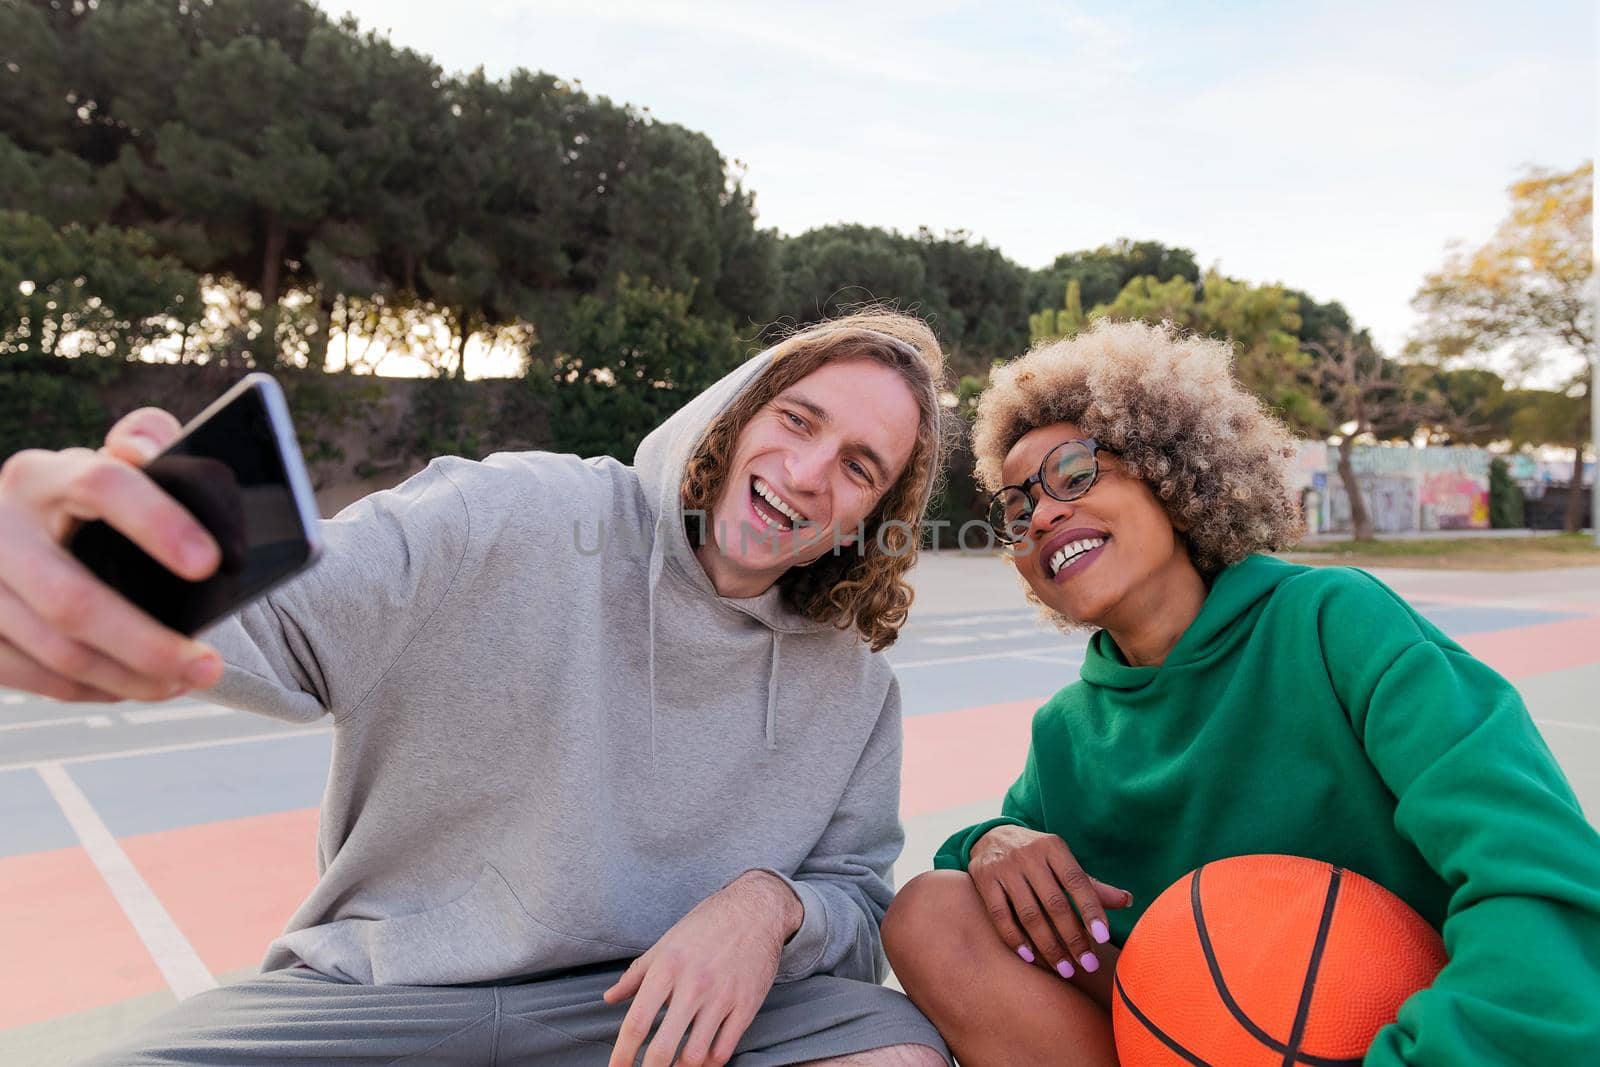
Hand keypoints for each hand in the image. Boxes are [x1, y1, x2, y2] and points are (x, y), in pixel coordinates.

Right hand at [0, 408, 222, 701]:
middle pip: (72, 599)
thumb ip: (148, 439)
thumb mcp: (118, 461)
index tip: (210, 563)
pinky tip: (137, 687)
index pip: (100, 484)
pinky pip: (33, 677)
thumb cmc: (91, 500)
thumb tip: (140, 448)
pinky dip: (94, 689)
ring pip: (56, 651)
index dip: (157, 522)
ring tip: (187, 680)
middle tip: (209, 665)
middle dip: (148, 643)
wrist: (20, 533)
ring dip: (130, 677)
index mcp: (42, 476)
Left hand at [604, 870, 802, 1066]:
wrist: (757, 910)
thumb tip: (610, 997)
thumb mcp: (666, 943)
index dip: (622, 1054)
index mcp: (668, 967)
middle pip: (663, 1047)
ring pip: (695, 1056)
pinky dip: (709, 1064)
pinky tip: (699, 1062)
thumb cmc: (707, 925)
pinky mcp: (746, 1006)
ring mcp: (722, 998)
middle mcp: (694, 985)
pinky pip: (724, 1049)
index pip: (637, 1022)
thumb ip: (637, 974)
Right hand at [968, 824, 1131, 981]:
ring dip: (1048, 946)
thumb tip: (1127, 901)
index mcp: (1053, 847)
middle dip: (1073, 938)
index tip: (1103, 938)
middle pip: (1054, 903)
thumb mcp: (1062, 861)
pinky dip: (1016, 939)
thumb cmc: (1037, 856)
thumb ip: (1091, 884)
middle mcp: (1028, 855)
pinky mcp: (983, 880)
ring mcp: (1004, 868)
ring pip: (1029, 914)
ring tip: (1064, 969)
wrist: (991, 836)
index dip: (1091, 910)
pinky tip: (1031, 958)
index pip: (1077, 881)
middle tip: (1087, 964)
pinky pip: (1001, 916)